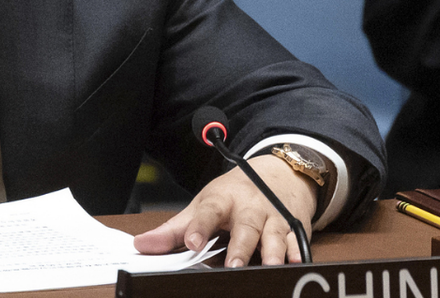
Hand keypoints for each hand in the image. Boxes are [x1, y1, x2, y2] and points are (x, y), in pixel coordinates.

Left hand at [133, 155, 316, 266]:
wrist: (277, 174)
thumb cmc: (233, 195)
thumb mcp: (202, 205)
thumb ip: (173, 230)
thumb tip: (142, 245)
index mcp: (222, 200)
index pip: (208, 212)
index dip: (199, 227)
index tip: (192, 242)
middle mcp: (249, 207)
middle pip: (245, 227)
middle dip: (240, 246)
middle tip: (233, 264)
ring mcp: (274, 216)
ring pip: (274, 234)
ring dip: (271, 251)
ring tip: (268, 265)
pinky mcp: (294, 226)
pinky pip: (297, 240)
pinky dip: (298, 251)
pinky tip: (296, 262)